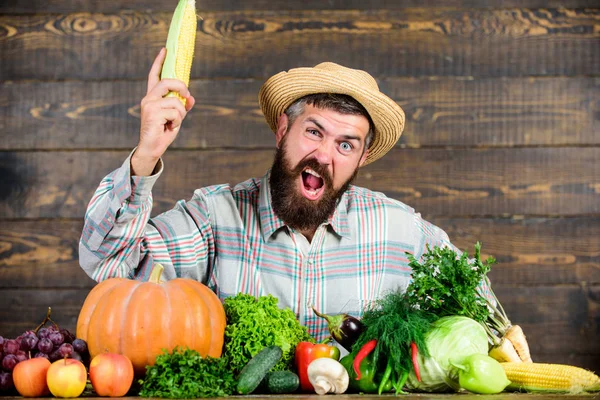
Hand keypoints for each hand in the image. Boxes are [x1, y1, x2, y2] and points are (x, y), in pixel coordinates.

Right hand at [132, 47, 195, 175]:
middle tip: (187, 96)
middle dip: (182, 87)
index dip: (159, 62)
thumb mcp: (176, 117)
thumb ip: (182, 106)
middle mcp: (149, 98)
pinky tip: (169, 128)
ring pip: (175, 102)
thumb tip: (191, 98)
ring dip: (181, 114)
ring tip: (173, 123)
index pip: (154, 75)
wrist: (152, 148)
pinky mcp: (152, 113)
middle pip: (168, 82)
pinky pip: (175, 112)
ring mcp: (149, 105)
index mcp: (153, 97)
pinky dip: (177, 121)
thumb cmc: (163, 132)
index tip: (165, 49)